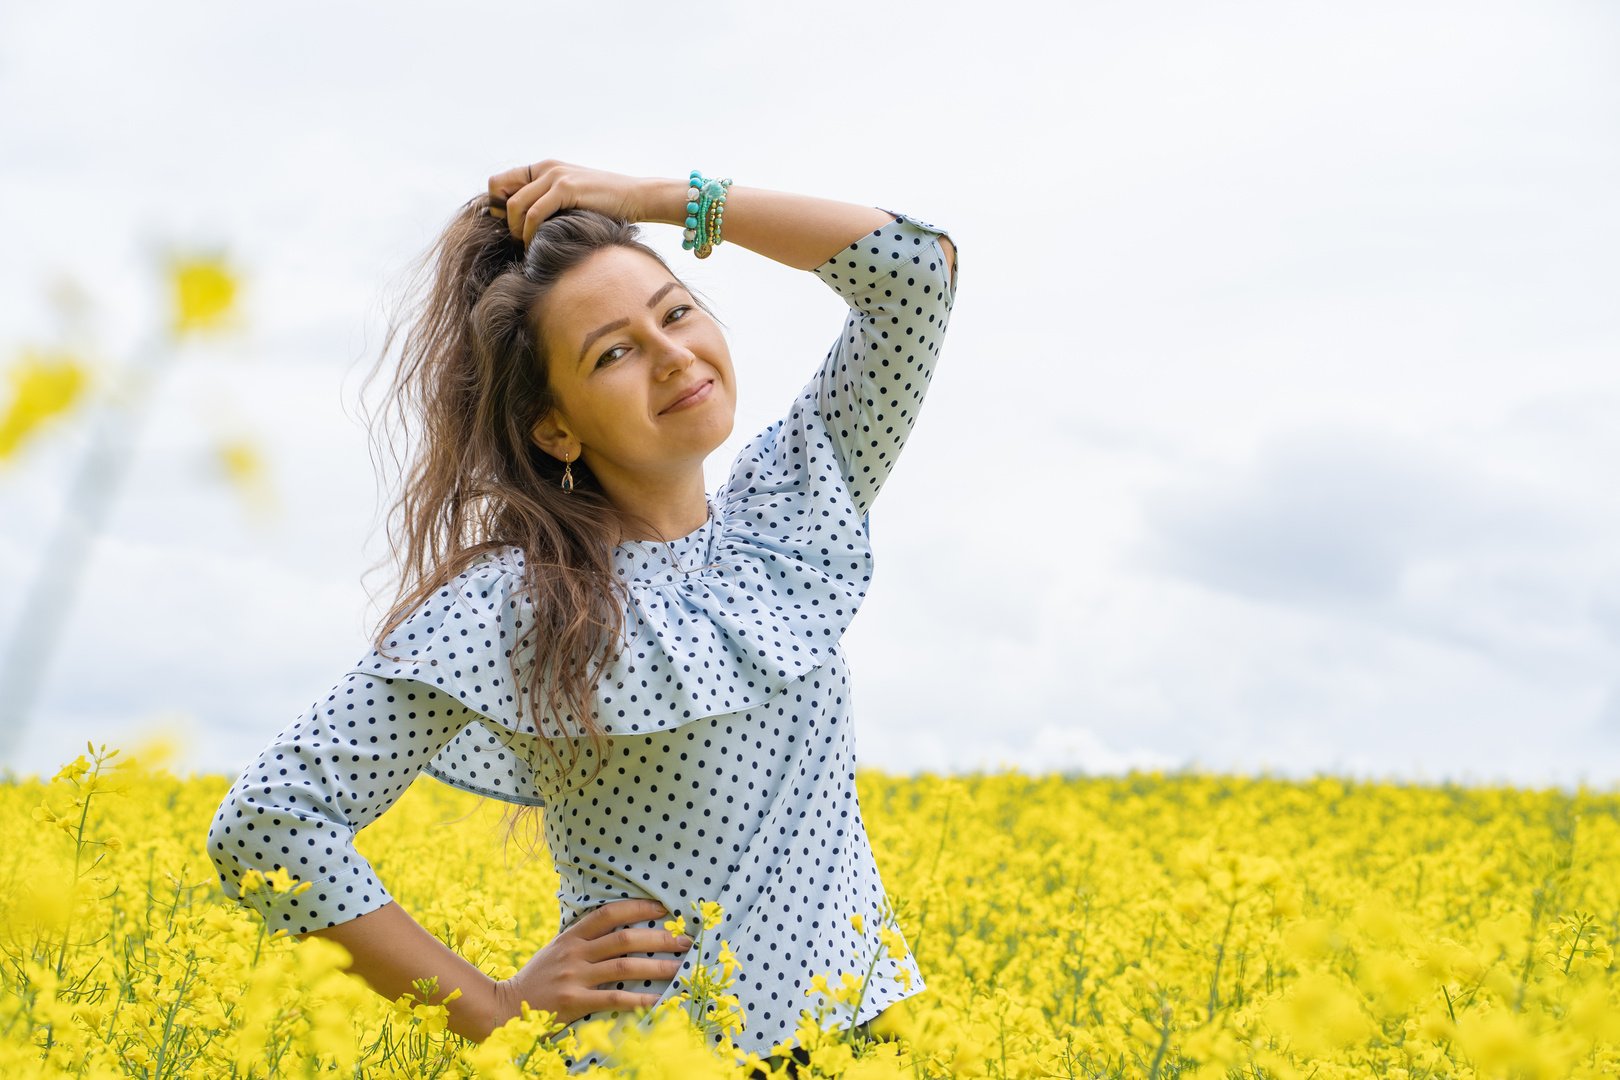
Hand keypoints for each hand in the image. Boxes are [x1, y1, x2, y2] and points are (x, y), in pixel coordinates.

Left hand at [488, 161, 661, 243]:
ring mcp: (554, 176)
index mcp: (543, 168)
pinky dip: (531, 233)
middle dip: (505, 222)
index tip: (512, 228)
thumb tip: (520, 225)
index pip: (499, 183)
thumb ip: (548, 203)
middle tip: (519, 241)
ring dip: (517, 231)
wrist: (636, 197)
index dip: (496, 207)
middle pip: (500, 193)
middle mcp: (545, 168)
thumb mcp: (570, 200)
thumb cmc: (605, 206)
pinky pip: (534, 214)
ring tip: (529, 245)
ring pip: (515, 206)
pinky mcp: (565, 188)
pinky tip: (539, 244)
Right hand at [491, 898, 690, 1027]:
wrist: (507, 1007)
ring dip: (656, 967)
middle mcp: (574, 953)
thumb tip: (621, 927)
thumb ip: (584, 940)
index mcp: (571, 936)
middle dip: (659, 938)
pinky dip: (638, 999)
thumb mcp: (557, 950)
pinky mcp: (575, 1002)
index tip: (663, 909)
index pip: (608, 913)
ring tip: (680, 968)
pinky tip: (658, 999)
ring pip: (624, 967)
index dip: (637, 908)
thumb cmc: (539, 978)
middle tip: (684, 940)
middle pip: (624, 939)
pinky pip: (614, 998)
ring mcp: (574, 977)